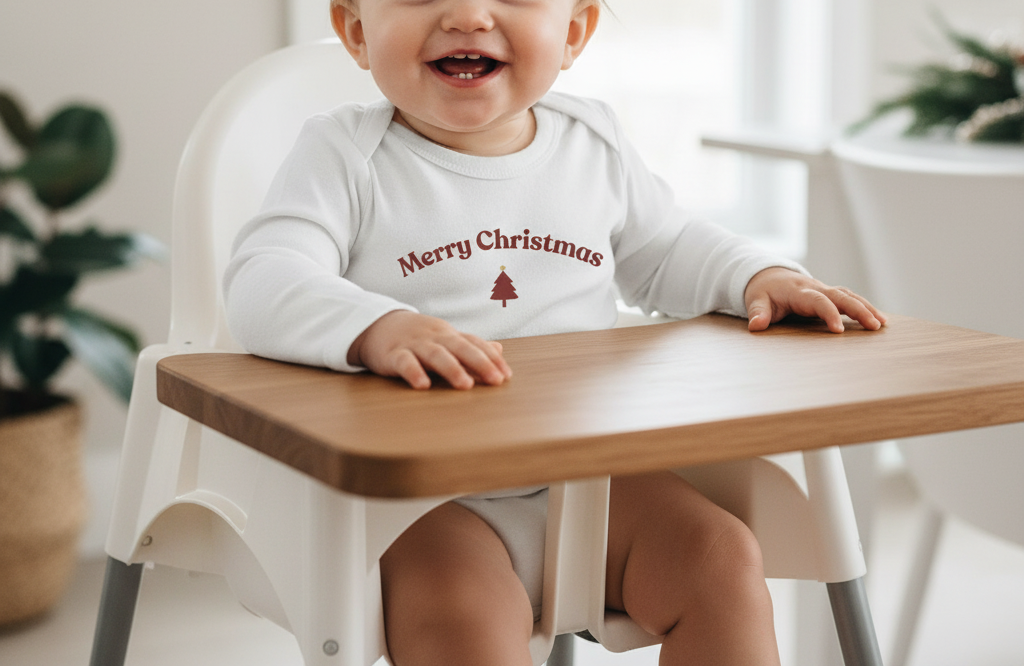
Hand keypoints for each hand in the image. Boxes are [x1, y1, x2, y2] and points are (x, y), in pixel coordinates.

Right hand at [347, 311, 511, 389]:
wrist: (376, 325)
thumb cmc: (417, 337)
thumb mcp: (444, 338)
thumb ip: (470, 345)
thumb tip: (499, 349)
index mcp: (448, 335)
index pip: (474, 343)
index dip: (491, 358)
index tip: (506, 375)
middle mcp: (434, 337)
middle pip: (460, 347)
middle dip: (480, 363)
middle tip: (496, 380)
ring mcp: (413, 345)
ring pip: (435, 354)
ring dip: (452, 369)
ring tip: (466, 385)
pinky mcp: (392, 354)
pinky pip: (404, 362)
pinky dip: (413, 372)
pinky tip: (423, 385)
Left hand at [744, 267, 886, 332]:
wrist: (768, 275)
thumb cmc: (763, 291)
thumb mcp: (755, 300)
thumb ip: (758, 312)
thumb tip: (756, 325)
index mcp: (799, 291)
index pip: (818, 301)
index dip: (829, 314)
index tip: (839, 330)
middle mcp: (816, 288)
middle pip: (841, 296)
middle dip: (859, 310)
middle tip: (875, 325)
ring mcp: (825, 290)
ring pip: (850, 296)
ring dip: (867, 308)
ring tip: (882, 324)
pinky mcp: (830, 294)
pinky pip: (850, 298)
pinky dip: (864, 306)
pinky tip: (877, 319)